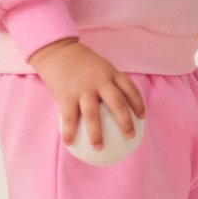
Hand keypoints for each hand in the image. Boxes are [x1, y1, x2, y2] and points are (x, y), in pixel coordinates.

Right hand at [28, 38, 145, 151]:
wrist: (56, 50)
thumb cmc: (79, 61)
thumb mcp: (98, 65)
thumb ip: (106, 81)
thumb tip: (114, 104)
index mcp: (110, 72)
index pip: (130, 88)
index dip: (138, 103)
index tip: (142, 117)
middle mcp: (99, 80)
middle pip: (117, 103)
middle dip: (125, 122)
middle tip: (130, 136)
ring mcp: (83, 88)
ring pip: (93, 115)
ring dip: (97, 134)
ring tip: (99, 148)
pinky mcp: (67, 95)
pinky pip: (69, 118)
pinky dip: (70, 132)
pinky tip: (69, 143)